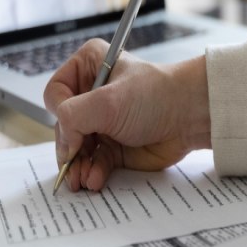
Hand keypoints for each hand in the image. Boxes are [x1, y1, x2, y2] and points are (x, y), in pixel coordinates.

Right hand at [44, 38, 210, 191]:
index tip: (73, 131)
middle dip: (68, 148)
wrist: (191, 116)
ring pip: (75, 148)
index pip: (56, 93)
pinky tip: (95, 180)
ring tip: (82, 179)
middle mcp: (92, 93)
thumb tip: (64, 143)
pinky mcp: (113, 145)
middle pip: (63, 125)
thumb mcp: (107, 101)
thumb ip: (73, 117)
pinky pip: (92, 162)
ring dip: (78, 166)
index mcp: (89, 66)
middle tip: (72, 164)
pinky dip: (92, 172)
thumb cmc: (157, 96)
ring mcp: (102, 121)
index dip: (61, 114)